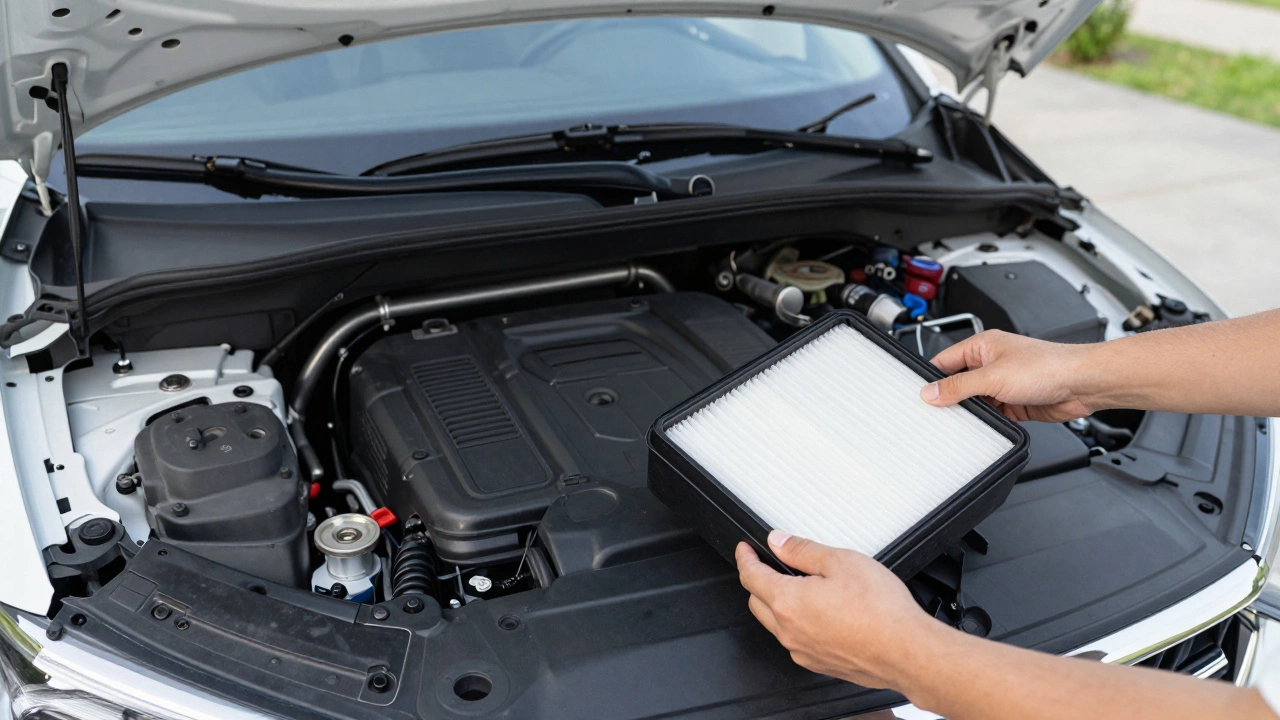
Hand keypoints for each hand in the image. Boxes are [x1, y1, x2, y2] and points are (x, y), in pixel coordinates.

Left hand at [735, 531, 938, 688]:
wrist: (907, 651)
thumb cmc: (881, 611)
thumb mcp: (841, 561)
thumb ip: (803, 550)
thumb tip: (779, 542)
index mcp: (788, 602)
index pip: (751, 576)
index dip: (745, 557)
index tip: (745, 549)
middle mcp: (789, 631)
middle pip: (756, 601)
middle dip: (757, 580)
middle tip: (769, 564)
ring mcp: (803, 651)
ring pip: (775, 623)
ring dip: (776, 603)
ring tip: (800, 586)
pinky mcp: (818, 664)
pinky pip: (795, 640)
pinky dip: (796, 623)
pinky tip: (818, 612)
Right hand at [920, 330, 1099, 421]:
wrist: (1082, 383)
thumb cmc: (1048, 366)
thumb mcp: (992, 377)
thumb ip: (959, 387)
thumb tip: (931, 392)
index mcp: (983, 346)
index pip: (945, 361)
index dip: (932, 378)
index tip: (920, 394)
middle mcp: (992, 363)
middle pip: (959, 383)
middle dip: (951, 398)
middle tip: (938, 412)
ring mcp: (1004, 384)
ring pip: (976, 401)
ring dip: (972, 411)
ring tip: (964, 420)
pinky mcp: (1015, 402)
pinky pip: (993, 414)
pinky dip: (988, 421)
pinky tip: (984, 425)